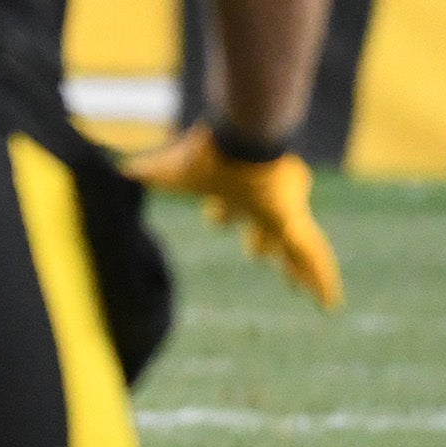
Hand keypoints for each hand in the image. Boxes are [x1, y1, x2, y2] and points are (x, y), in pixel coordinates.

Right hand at [125, 124, 342, 310]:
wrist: (238, 143)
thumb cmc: (203, 158)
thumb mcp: (166, 173)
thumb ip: (143, 171)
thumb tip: (114, 169)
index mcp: (230, 190)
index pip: (225, 206)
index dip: (221, 213)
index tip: (216, 217)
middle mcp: (259, 203)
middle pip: (262, 228)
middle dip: (260, 243)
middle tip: (258, 254)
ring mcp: (283, 213)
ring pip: (294, 248)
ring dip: (298, 269)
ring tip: (305, 291)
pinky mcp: (297, 223)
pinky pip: (312, 257)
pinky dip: (321, 280)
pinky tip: (331, 303)